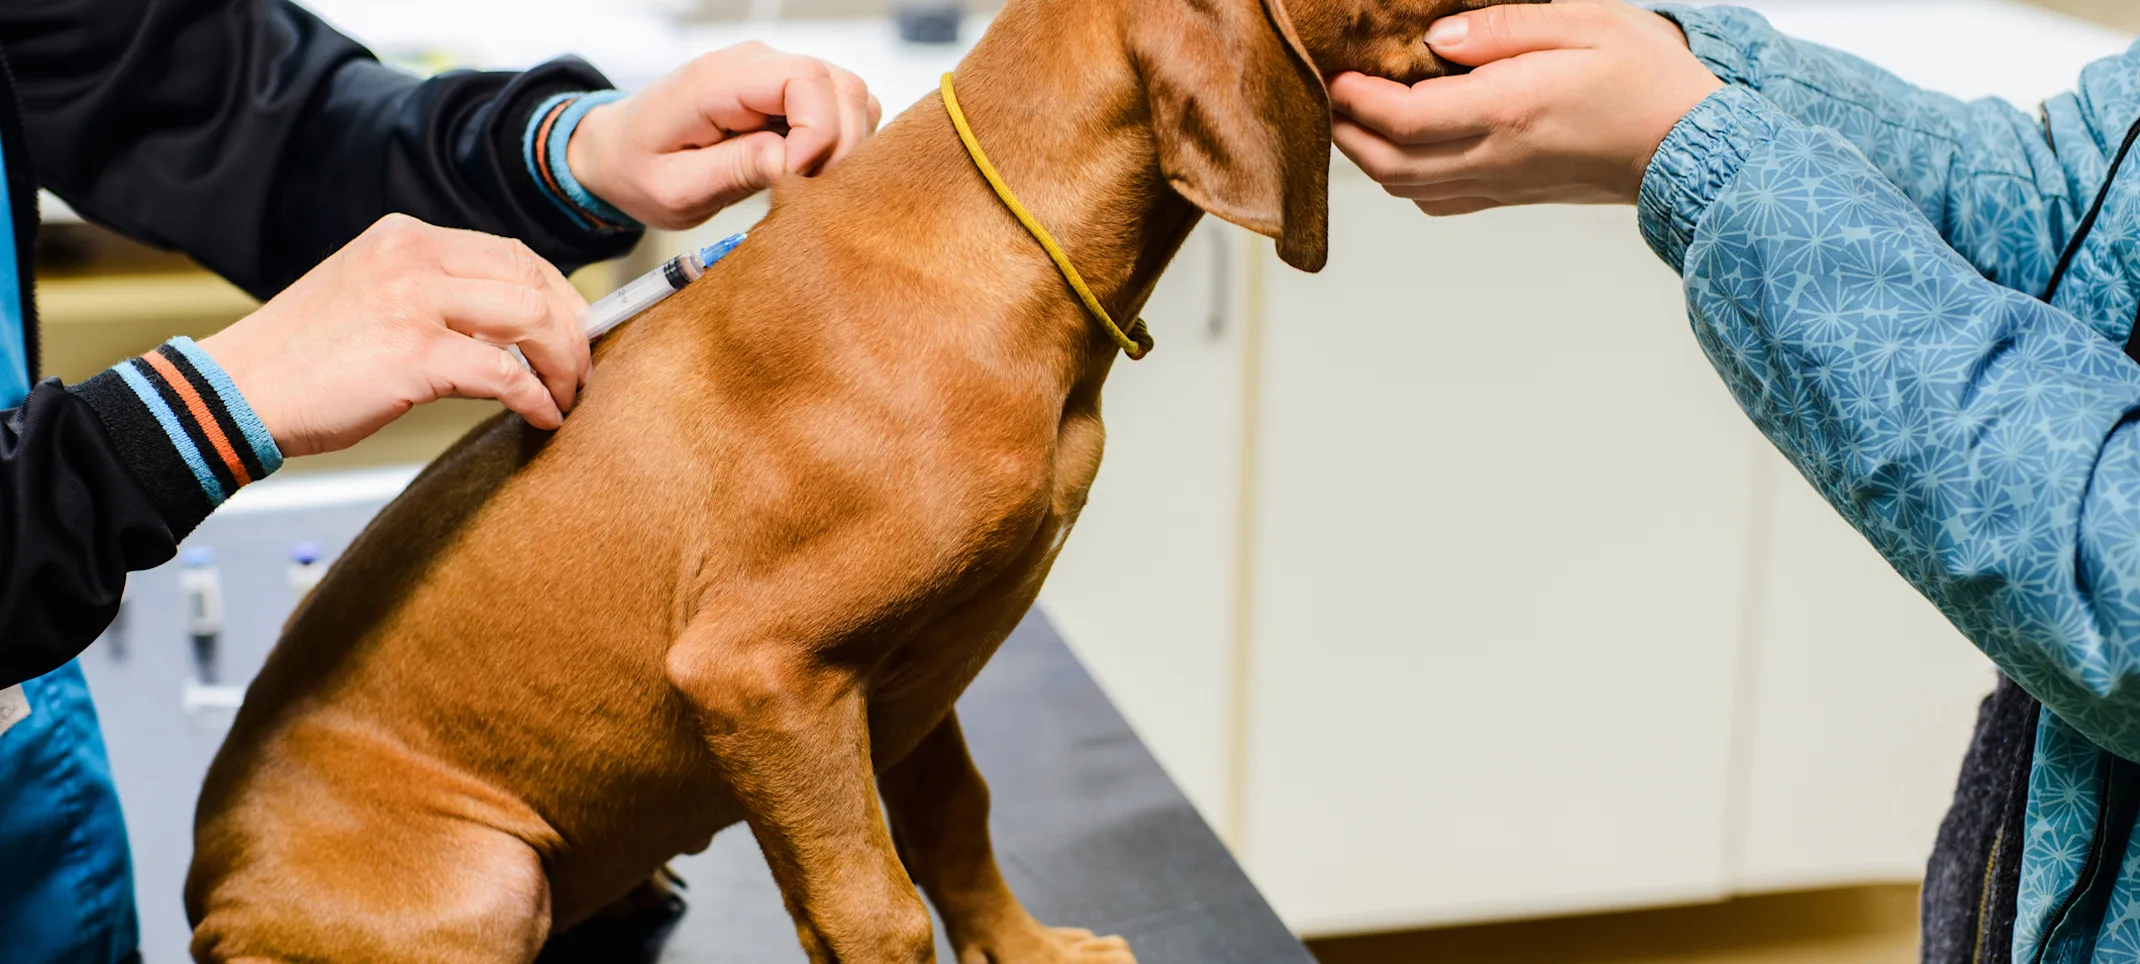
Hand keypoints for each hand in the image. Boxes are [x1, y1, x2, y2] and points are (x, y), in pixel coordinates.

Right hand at [199, 214, 590, 457]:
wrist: (236, 391)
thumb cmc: (303, 358)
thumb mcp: (371, 296)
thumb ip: (434, 295)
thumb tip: (511, 327)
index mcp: (405, 237)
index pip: (512, 253)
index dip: (557, 294)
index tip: (575, 330)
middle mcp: (413, 257)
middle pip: (533, 281)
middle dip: (572, 329)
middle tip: (581, 369)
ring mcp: (414, 302)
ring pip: (532, 319)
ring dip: (564, 362)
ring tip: (567, 394)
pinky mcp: (414, 354)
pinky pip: (507, 374)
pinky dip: (537, 398)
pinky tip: (542, 416)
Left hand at [567, 42, 881, 229]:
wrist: (618, 151)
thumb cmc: (639, 169)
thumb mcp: (674, 188)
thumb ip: (731, 170)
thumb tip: (789, 162)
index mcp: (717, 80)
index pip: (804, 81)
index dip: (818, 133)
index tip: (797, 178)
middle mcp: (752, 64)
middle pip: (839, 86)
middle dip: (840, 145)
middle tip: (808, 190)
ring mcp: (773, 73)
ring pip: (849, 94)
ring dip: (844, 144)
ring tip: (807, 182)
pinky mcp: (785, 92)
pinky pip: (839, 106)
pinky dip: (839, 141)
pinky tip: (809, 169)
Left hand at [1330, 0, 1722, 215]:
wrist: (1690, 148)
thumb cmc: (1648, 79)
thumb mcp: (1585, 22)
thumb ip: (1503, 29)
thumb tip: (1436, 40)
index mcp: (1507, 111)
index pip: (1403, 117)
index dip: (1355, 98)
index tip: (1334, 71)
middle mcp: (1493, 158)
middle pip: (1387, 163)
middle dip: (1344, 131)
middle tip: (1325, 94)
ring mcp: (1499, 185)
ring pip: (1404, 187)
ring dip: (1366, 157)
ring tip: (1350, 118)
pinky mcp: (1509, 197)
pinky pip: (1435, 199)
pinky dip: (1401, 178)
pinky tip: (1400, 148)